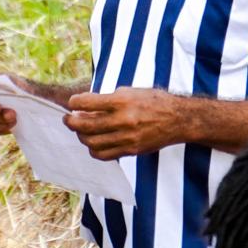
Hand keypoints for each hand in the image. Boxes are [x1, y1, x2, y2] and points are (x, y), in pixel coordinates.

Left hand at [64, 87, 187, 159]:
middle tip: (68, 119)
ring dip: (81, 136)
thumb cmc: (154, 101)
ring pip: (91, 143)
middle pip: (85, 126)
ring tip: (81, 130)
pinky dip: (93, 149)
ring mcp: (127, 138)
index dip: (74, 102)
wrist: (178, 119)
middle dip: (71, 122)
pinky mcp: (130, 151)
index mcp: (122, 101)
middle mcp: (123, 120)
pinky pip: (103, 155)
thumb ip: (107, 99)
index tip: (72, 103)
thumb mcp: (130, 92)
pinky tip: (94, 141)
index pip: (86, 103)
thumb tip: (84, 106)